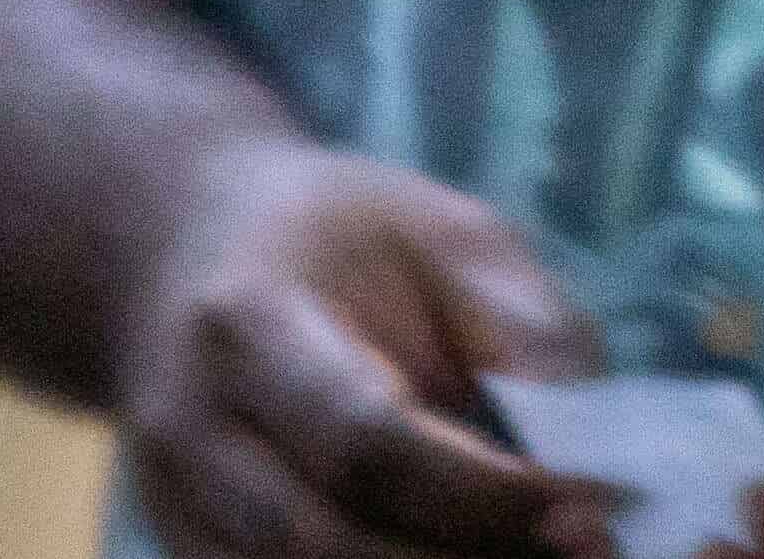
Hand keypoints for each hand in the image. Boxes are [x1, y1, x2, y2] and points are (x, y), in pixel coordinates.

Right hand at [111, 137, 613, 558]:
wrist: (185, 249)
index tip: (583, 507)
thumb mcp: (452, 237)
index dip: (479, 491)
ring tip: (526, 550)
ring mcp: (169, 501)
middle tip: (576, 545)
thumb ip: (527, 333)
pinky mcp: (183, 544)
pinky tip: (456, 554)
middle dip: (460, 558)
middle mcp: (187, 428)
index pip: (362, 438)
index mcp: (249, 321)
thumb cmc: (342, 238)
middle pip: (320, 541)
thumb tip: (594, 453)